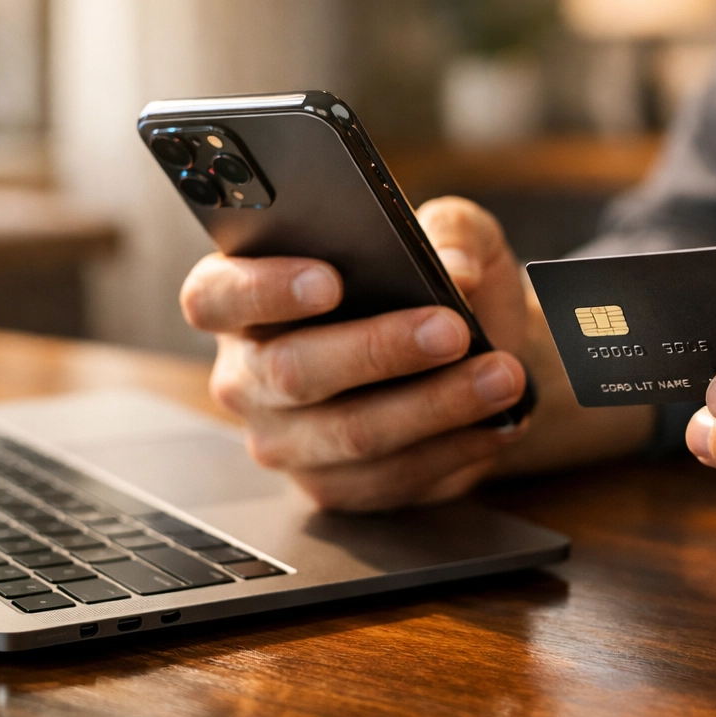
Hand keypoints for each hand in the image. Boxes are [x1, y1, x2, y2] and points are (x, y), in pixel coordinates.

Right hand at [180, 197, 534, 509]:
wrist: (468, 352)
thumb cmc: (432, 283)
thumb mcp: (448, 233)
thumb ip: (450, 229)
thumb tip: (455, 269)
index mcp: (242, 295)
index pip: (215, 295)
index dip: (263, 290)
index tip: (329, 280)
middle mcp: (248, 373)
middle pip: (291, 370)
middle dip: (377, 349)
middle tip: (449, 329)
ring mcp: (284, 439)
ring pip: (349, 433)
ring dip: (434, 405)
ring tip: (500, 376)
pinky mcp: (332, 487)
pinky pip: (389, 477)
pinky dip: (454, 448)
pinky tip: (499, 420)